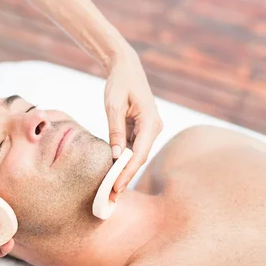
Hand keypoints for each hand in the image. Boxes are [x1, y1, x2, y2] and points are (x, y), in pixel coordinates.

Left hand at [104, 49, 162, 199]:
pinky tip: (113, 172)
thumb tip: (115, 156)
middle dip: (125, 177)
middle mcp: (155, 127)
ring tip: (110, 190)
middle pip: (139, 158)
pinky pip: (134, 148)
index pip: (138, 154)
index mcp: (150, 122)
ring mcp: (150, 129)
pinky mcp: (143, 129)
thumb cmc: (119, 84)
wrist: (126, 68)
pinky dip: (124, 160)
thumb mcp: (113, 106)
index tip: (115, 188)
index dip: (126, 173)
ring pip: (137, 155)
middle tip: (111, 196)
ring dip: (124, 170)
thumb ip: (115, 130)